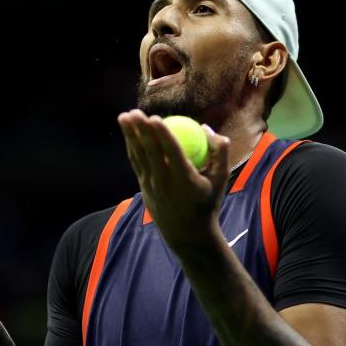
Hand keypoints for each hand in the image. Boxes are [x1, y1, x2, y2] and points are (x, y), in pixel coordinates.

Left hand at [117, 109, 230, 251]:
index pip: (171, 152)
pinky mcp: (144, 187)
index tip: (155, 118)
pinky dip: (132, 147)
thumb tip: (206, 128)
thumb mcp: (221, 179)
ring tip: (124, 116)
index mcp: (184, 179)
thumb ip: (219, 152)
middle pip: (149, 152)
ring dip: (130, 136)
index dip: (161, 135)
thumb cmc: (207, 202)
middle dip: (140, 131)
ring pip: (138, 157)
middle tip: (135, 112)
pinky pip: (136, 163)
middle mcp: (164, 182)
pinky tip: (128, 133)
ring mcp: (151, 185)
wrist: (188, 233)